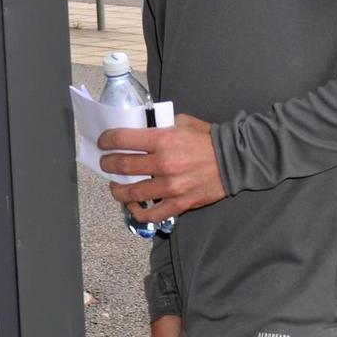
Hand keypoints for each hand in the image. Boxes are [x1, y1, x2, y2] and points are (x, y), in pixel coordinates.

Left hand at [98, 114, 226, 221]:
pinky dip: (138, 213)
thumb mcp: (181, 122)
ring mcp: (171, 186)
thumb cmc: (207, 138)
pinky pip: (152, 214)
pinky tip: (133, 206)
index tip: (102, 142)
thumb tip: (138, 128)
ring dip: (117, 190)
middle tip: (105, 163)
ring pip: (132, 193)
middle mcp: (163, 163)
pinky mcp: (180, 203)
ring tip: (114, 186)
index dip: (106, 140)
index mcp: (162, 139)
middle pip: (122, 166)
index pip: (122, 139)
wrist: (234, 160)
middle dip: (108, 164)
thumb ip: (159, 125)